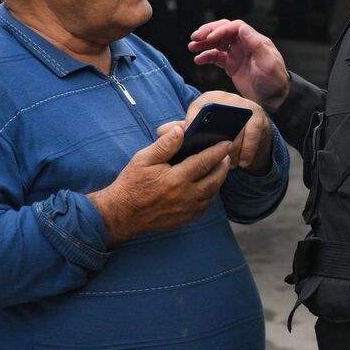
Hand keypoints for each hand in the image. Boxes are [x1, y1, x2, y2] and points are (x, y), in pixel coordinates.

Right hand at [86, 125, 230, 246]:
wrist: (122, 214)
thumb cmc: (131, 184)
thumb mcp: (143, 159)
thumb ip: (165, 145)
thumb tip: (180, 130)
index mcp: (176, 178)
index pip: (204, 161)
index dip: (217, 151)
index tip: (226, 143)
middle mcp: (185, 195)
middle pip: (214, 179)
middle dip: (222, 166)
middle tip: (227, 155)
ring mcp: (186, 210)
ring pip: (211, 194)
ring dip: (219, 181)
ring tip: (220, 169)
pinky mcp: (184, 219)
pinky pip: (204, 207)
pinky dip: (210, 196)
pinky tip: (209, 188)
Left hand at [159, 91, 272, 175]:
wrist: (246, 125)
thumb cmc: (215, 128)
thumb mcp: (197, 127)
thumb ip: (179, 129)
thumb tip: (161, 132)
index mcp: (208, 99)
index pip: (198, 107)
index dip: (193, 122)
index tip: (189, 139)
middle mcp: (226, 99)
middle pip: (220, 118)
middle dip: (216, 140)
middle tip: (211, 158)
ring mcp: (244, 106)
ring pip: (237, 129)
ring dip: (233, 149)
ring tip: (227, 166)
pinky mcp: (258, 117)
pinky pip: (253, 134)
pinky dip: (248, 150)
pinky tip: (243, 164)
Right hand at [188, 19, 290, 112]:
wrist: (273, 99)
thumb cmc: (274, 80)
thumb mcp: (267, 63)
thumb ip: (255, 45)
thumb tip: (242, 28)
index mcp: (254, 40)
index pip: (235, 28)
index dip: (221, 30)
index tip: (210, 38)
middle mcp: (244, 44)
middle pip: (224, 31)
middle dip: (208, 32)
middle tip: (195, 37)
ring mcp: (237, 54)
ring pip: (217, 43)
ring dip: (204, 43)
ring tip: (191, 46)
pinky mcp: (231, 65)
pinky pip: (216, 57)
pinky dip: (206, 57)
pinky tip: (198, 60)